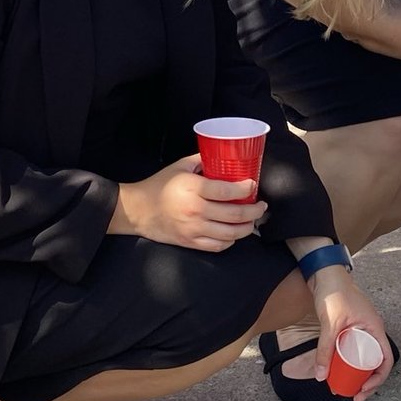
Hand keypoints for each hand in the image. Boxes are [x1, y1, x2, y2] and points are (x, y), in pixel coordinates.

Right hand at [111, 154, 265, 250]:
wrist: (139, 210)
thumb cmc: (159, 186)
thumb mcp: (179, 166)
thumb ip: (202, 160)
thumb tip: (223, 154)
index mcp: (193, 188)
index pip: (227, 191)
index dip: (245, 189)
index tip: (253, 185)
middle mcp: (196, 210)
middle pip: (234, 214)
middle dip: (254, 210)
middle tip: (261, 205)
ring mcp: (194, 228)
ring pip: (230, 233)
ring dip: (247, 227)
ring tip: (253, 221)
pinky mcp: (191, 242)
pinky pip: (218, 245)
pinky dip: (231, 241)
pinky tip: (234, 233)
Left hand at [308, 266, 392, 400]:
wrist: (324, 272)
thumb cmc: (334, 291)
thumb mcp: (330, 324)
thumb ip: (325, 350)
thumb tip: (321, 376)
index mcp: (375, 329)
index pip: (386, 360)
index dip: (378, 380)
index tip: (364, 391)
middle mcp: (371, 330)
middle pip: (375, 362)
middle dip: (367, 382)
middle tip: (353, 395)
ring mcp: (361, 329)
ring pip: (364, 357)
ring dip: (357, 373)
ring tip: (344, 385)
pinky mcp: (350, 327)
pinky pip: (354, 349)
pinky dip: (349, 361)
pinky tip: (338, 369)